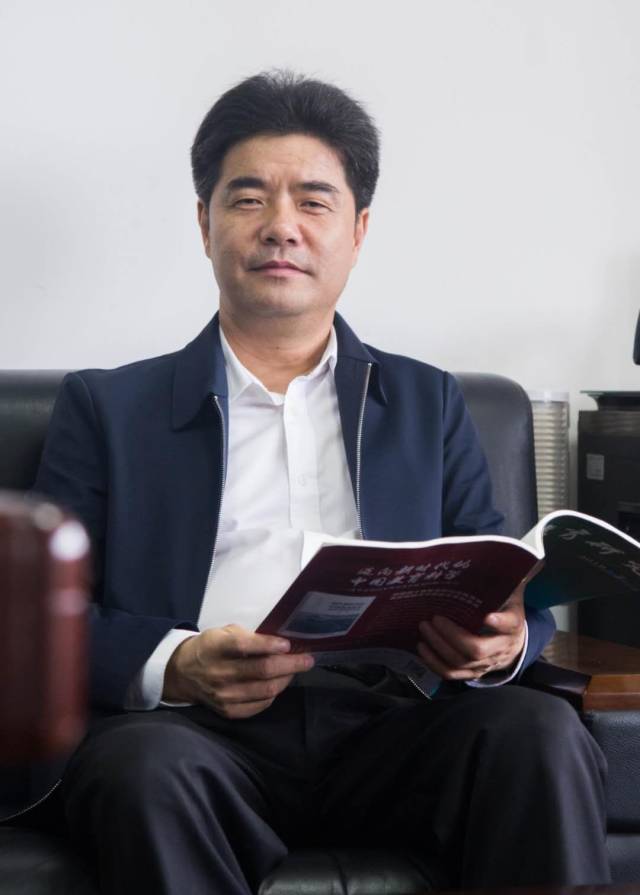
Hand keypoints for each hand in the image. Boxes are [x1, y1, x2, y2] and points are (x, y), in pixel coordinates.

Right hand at [163, 624, 313, 717]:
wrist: (183, 673)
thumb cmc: (210, 647)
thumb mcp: (223, 632)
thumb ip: (249, 636)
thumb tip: (280, 643)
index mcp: (216, 648)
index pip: (245, 646)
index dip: (269, 645)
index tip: (288, 644)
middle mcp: (219, 674)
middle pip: (262, 671)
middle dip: (290, 664)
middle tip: (307, 659)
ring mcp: (224, 696)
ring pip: (266, 690)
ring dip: (286, 679)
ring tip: (296, 670)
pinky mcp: (229, 711)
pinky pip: (260, 705)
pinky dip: (274, 694)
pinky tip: (279, 683)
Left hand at [417, 584, 525, 680]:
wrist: (513, 643)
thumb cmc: (505, 610)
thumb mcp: (509, 593)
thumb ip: (503, 578)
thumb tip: (496, 555)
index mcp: (513, 624)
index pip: (509, 624)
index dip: (499, 623)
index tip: (486, 617)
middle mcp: (501, 647)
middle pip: (476, 649)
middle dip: (452, 635)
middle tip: (434, 619)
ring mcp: (486, 664)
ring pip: (461, 663)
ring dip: (438, 647)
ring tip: (424, 629)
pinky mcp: (473, 673)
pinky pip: (452, 674)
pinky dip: (434, 663)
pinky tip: (422, 647)